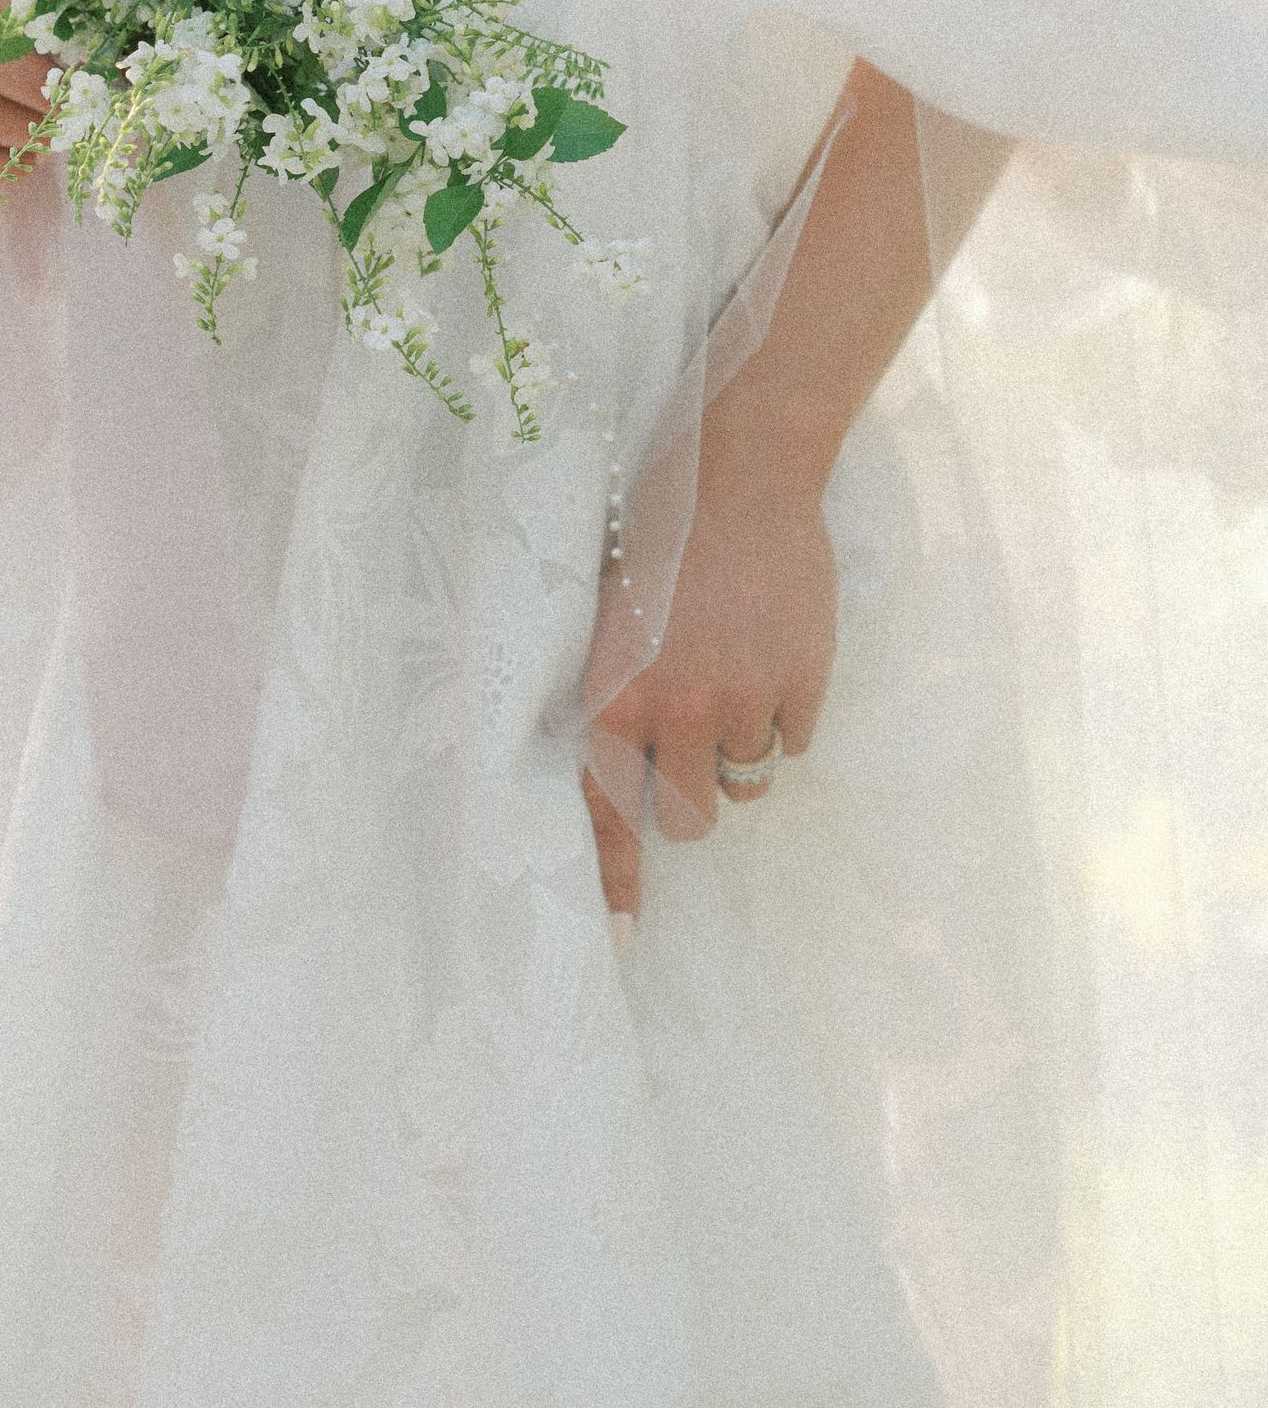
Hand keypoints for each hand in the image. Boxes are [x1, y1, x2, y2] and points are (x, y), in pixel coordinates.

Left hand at [581, 386, 838, 917]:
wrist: (740, 473)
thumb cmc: (661, 532)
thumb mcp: (613, 614)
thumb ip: (618, 693)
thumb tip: (617, 763)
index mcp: (613, 692)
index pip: (605, 808)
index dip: (615, 876)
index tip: (623, 934)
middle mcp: (674, 710)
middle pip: (686, 816)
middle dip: (688, 797)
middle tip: (691, 753)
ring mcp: (743, 700)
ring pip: (745, 781)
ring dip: (738, 749)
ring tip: (734, 676)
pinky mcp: (802, 686)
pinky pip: (792, 741)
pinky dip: (784, 714)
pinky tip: (772, 655)